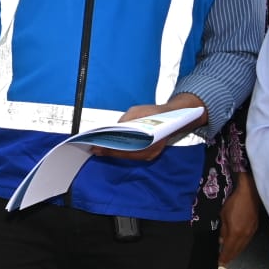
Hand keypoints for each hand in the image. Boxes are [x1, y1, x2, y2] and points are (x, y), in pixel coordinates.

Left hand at [91, 96, 205, 161]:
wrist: (173, 117)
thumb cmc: (156, 113)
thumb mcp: (137, 111)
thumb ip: (125, 120)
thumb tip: (112, 129)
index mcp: (150, 140)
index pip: (127, 147)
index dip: (111, 148)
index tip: (98, 147)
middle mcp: (151, 150)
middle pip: (127, 154)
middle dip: (110, 152)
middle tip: (95, 150)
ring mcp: (150, 154)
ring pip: (129, 157)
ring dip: (114, 153)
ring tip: (99, 150)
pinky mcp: (148, 154)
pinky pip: (133, 155)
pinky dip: (121, 152)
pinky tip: (111, 149)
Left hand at [218, 172, 259, 265]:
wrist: (250, 194)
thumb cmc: (233, 203)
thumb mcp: (223, 216)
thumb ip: (223, 230)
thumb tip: (222, 241)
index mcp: (236, 233)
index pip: (229, 248)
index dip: (224, 256)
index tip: (220, 263)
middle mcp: (245, 235)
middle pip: (237, 250)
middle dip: (230, 256)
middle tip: (224, 262)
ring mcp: (251, 232)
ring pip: (243, 246)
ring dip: (236, 252)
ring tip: (230, 256)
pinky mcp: (254, 228)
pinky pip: (246, 241)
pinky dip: (241, 246)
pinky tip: (238, 247)